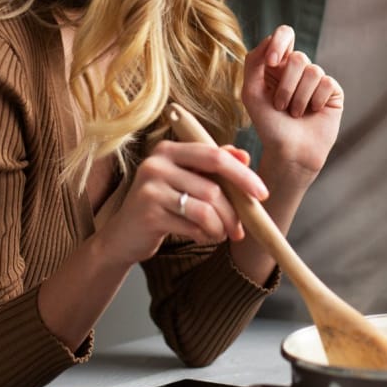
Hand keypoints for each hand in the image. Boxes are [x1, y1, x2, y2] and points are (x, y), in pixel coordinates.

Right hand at [95, 140, 267, 266]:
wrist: (124, 234)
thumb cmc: (162, 204)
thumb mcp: (186, 180)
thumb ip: (212, 166)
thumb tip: (244, 156)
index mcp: (168, 149)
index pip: (214, 155)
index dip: (242, 175)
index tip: (262, 194)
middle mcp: (156, 163)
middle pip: (213, 187)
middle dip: (234, 212)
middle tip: (241, 229)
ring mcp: (150, 188)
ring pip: (206, 209)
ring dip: (220, 227)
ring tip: (219, 234)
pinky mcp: (149, 213)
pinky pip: (193, 226)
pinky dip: (205, 235)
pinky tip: (202, 236)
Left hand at [242, 25, 342, 180]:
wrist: (289, 152)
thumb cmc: (268, 124)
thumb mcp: (251, 93)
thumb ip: (254, 62)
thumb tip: (270, 39)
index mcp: (277, 65)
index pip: (284, 34)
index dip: (280, 43)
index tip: (272, 62)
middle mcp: (298, 69)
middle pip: (298, 57)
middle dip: (286, 85)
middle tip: (280, 106)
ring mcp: (316, 79)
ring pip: (313, 70)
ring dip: (299, 97)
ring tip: (294, 113)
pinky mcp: (332, 91)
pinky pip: (326, 83)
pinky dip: (315, 101)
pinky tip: (312, 113)